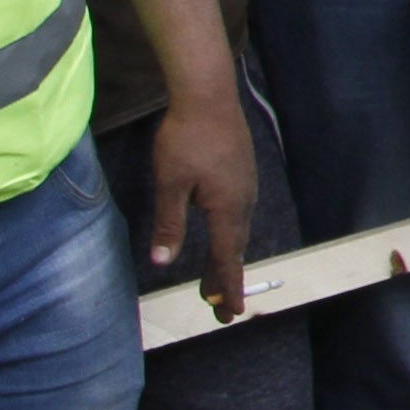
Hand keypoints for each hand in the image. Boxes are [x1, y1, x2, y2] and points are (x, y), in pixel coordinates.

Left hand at [142, 85, 256, 320]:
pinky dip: (231, 236)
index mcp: (226, 208)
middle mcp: (243, 201)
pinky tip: (223, 235)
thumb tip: (163, 262)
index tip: (227, 314)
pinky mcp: (242, 173)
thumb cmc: (185, 139)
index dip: (226, 287)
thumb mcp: (170, 184)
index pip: (226, 258)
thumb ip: (169, 225)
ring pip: (238, 231)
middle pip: (235, 248)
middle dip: (227, 279)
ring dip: (229, 258)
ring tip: (219, 279)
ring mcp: (246, 186)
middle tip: (223, 310)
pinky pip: (239, 215)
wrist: (209, 95)